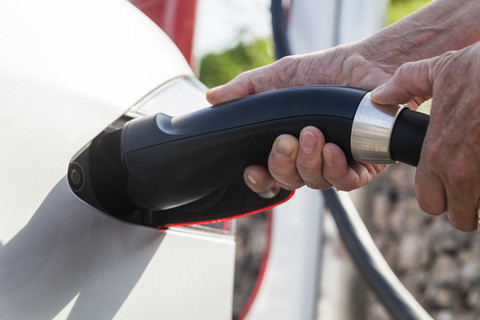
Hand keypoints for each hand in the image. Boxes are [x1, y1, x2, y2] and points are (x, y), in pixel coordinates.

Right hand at [207, 44, 394, 192]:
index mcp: (289, 145)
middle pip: (288, 181)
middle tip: (287, 140)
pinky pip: (345, 182)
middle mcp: (311, 159)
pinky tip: (331, 149)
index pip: (269, 175)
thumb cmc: (324, 72)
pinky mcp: (363, 165)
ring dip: (309, 162)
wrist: (365, 63)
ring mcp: (336, 163)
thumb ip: (245, 89)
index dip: (258, 179)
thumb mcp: (278, 78)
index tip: (253, 170)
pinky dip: (335, 170)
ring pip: (315, 183)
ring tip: (312, 134)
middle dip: (283, 164)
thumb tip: (212, 98)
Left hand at [372, 43, 479, 231]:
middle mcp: (458, 171)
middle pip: (459, 217)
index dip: (436, 197)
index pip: (429, 202)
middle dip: (463, 207)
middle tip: (467, 190)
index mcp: (435, 153)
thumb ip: (404, 84)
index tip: (444, 187)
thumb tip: (379, 94)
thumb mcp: (438, 70)